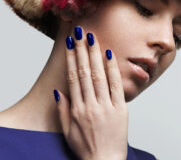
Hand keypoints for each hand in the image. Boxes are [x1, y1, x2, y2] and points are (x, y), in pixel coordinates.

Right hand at [54, 26, 127, 159]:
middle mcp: (90, 105)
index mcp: (77, 109)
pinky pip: (116, 86)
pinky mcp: (120, 109)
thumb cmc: (86, 149)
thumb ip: (63, 110)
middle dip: (82, 50)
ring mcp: (106, 106)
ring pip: (99, 75)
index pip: (73, 78)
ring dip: (95, 55)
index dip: (71, 59)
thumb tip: (59, 90)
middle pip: (85, 72)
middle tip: (80, 33)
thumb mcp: (67, 132)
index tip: (70, 44)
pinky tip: (110, 55)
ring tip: (92, 38)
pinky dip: (113, 70)